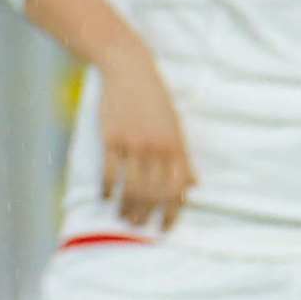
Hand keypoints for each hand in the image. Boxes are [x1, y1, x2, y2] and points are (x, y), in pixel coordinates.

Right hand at [96, 47, 196, 229]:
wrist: (130, 71)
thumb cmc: (156, 101)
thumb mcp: (177, 127)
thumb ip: (184, 158)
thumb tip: (194, 185)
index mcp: (178, 146)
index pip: (179, 189)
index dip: (173, 212)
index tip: (166, 227)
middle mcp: (158, 148)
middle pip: (155, 193)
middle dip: (148, 215)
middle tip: (140, 227)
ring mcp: (134, 144)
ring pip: (132, 187)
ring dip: (128, 208)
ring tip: (125, 218)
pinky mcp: (112, 139)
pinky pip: (111, 173)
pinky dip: (109, 190)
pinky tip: (106, 199)